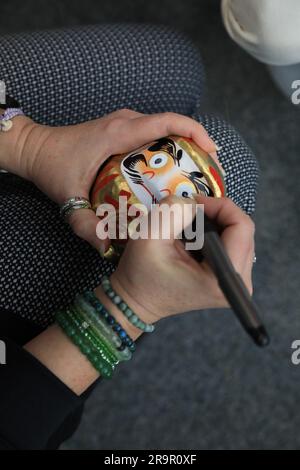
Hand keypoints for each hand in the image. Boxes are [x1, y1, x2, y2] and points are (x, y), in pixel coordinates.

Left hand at [17, 110, 218, 252]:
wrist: (36, 148)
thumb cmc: (52, 165)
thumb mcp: (68, 198)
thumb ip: (86, 224)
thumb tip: (107, 246)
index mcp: (119, 133)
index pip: (167, 122)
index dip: (196, 133)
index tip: (212, 153)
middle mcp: (126, 122)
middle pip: (174, 126)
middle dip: (198, 146)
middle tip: (210, 175)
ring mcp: (125, 122)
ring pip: (166, 129)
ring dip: (185, 148)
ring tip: (198, 175)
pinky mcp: (123, 129)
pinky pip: (154, 133)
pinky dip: (170, 149)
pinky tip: (174, 173)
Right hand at [111, 195, 254, 323]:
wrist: (136, 300)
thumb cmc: (140, 274)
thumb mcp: (149, 236)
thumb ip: (174, 212)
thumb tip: (195, 203)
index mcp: (221, 278)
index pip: (242, 227)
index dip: (219, 206)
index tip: (193, 204)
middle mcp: (238, 283)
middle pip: (242, 230)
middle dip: (215, 214)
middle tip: (188, 213)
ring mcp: (237, 281)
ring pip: (238, 234)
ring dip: (213, 223)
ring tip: (188, 227)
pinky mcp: (229, 278)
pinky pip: (232, 243)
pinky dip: (213, 234)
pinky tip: (194, 239)